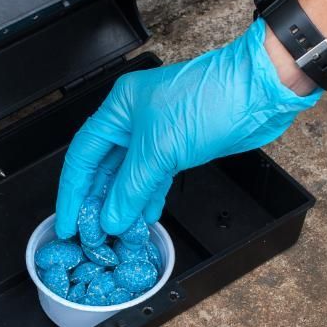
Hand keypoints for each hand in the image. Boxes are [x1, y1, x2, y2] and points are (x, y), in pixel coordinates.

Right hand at [53, 18, 320, 237]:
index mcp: (119, 108)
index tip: (67, 222)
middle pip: (104, 167)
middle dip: (96, 201)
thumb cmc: (210, 99)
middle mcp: (133, 120)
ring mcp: (158, 134)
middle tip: (89, 234)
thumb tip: (111, 218)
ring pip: (130, 176)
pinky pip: (154, 178)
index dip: (73, 192)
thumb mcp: (160, 149)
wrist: (258, 92)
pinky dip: (147, 198)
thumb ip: (131, 187)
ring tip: (114, 233)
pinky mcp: (180, 147)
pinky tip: (142, 217)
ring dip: (122, 204)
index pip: (83, 155)